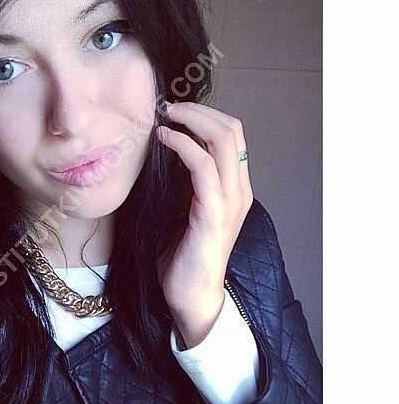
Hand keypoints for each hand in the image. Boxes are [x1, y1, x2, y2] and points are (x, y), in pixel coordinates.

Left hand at [155, 101, 253, 347]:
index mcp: (234, 187)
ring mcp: (230, 201)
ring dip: (191, 120)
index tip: (175, 111)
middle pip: (231, 130)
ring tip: (164, 116)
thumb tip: (166, 150)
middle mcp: (239, 189)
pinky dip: (183, 145)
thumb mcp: (185, 209)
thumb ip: (186, 182)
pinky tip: (164, 138)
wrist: (191, 296)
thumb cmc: (183, 255)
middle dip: (198, 110)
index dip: (205, 115)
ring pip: (223, 141)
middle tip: (168, 106)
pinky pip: (203, 167)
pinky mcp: (214, 214)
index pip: (232, 135)